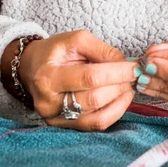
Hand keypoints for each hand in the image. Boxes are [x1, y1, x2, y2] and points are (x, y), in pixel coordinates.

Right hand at [18, 30, 139, 129]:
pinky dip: (114, 113)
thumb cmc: (55, 52)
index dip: (117, 73)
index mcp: (49, 76)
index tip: (135, 67)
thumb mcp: (76, 40)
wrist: (32, 68)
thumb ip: (102, 50)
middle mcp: (48, 102)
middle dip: (120, 86)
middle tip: (134, 76)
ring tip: (129, 86)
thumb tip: (126, 64)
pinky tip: (121, 99)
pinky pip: (95, 125)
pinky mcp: (64, 126)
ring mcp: (55, 118)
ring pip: (97, 117)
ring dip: (120, 101)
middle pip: (95, 99)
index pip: (90, 77)